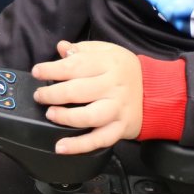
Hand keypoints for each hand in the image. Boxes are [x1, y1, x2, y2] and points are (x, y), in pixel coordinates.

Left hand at [31, 40, 144, 154]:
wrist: (156, 92)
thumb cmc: (125, 70)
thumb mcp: (107, 52)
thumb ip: (82, 50)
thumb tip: (61, 47)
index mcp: (108, 64)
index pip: (75, 66)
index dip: (52, 69)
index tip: (37, 72)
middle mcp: (113, 87)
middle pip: (78, 91)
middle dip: (53, 94)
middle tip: (40, 95)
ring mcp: (117, 109)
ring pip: (89, 116)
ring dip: (65, 117)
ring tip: (51, 114)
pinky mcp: (120, 129)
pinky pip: (98, 140)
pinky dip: (79, 146)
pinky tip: (61, 146)